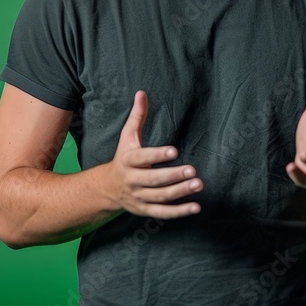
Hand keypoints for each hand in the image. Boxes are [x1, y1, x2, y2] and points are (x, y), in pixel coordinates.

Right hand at [100, 90, 201, 217]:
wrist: (107, 188)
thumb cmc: (124, 157)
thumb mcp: (127, 137)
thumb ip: (137, 116)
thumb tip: (142, 92)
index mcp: (128, 161)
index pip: (142, 158)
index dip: (157, 155)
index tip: (174, 151)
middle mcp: (132, 181)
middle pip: (153, 180)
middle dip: (173, 176)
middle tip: (192, 170)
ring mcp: (138, 197)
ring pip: (159, 197)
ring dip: (179, 192)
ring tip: (198, 184)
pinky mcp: (144, 210)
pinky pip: (162, 213)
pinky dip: (179, 212)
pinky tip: (196, 207)